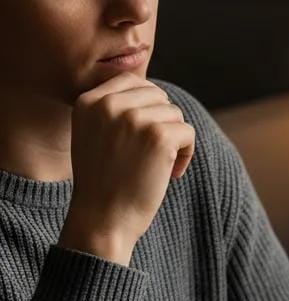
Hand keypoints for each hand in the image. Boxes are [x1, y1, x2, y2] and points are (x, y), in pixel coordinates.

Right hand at [58, 74, 194, 265]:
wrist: (103, 219)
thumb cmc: (104, 185)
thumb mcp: (94, 137)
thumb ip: (114, 112)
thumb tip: (154, 95)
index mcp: (89, 101)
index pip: (132, 81)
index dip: (149, 106)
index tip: (147, 137)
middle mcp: (109, 104)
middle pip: (158, 96)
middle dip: (163, 124)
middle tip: (157, 156)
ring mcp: (134, 118)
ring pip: (175, 114)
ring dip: (176, 141)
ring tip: (162, 167)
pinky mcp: (158, 137)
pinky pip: (187, 132)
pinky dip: (187, 154)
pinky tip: (171, 174)